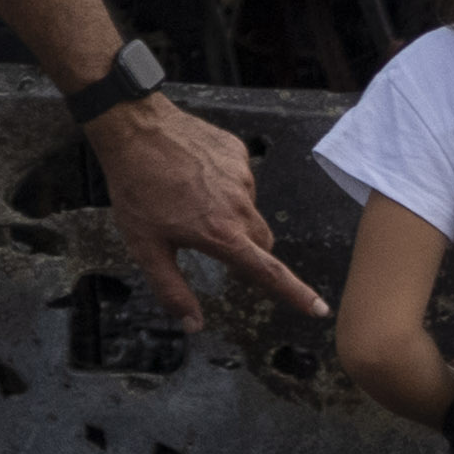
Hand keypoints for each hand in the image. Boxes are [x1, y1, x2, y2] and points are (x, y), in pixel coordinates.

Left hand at [91, 95, 311, 324]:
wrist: (135, 128)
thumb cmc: (136, 188)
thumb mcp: (145, 247)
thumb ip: (172, 290)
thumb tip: (193, 325)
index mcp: (222, 235)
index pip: (269, 272)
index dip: (296, 294)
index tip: (319, 309)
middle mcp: (240, 206)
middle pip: (261, 243)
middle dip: (249, 253)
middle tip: (215, 246)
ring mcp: (242, 176)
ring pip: (249, 210)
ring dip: (232, 217)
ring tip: (191, 202)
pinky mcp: (238, 152)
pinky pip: (241, 179)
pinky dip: (225, 186)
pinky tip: (195, 177)